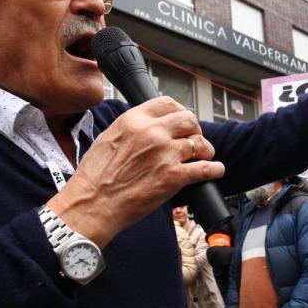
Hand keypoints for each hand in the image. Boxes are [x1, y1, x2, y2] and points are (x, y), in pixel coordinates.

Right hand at [46, 97, 224, 246]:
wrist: (92, 204)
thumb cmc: (95, 177)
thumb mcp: (108, 138)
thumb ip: (131, 129)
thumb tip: (146, 127)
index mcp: (133, 120)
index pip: (167, 103)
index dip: (179, 111)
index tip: (183, 121)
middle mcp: (151, 132)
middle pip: (188, 119)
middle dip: (195, 129)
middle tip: (195, 139)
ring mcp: (164, 154)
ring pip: (199, 143)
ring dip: (206, 150)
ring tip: (206, 156)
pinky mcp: (173, 177)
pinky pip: (205, 168)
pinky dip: (214, 169)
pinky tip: (215, 170)